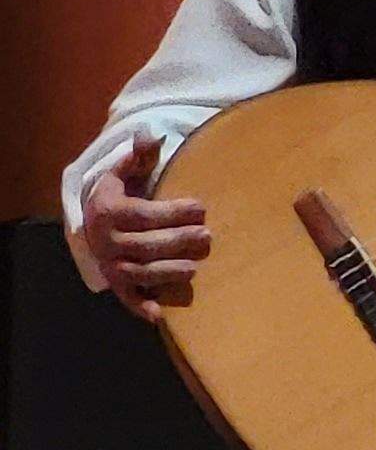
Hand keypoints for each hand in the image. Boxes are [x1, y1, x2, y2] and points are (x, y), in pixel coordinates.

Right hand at [79, 134, 207, 320]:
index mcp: (108, 211)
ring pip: (139, 271)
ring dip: (166, 272)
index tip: (200, 208)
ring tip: (195, 268)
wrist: (94, 220)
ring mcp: (111, 264)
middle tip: (207, 236)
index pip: (143, 214)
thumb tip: (152, 135)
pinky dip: (141, 306)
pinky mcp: (117, 283)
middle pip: (144, 244)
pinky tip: (160, 315)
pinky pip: (127, 297)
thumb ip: (141, 156)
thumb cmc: (121, 193)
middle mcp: (105, 241)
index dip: (172, 212)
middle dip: (176, 241)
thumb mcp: (126, 171)